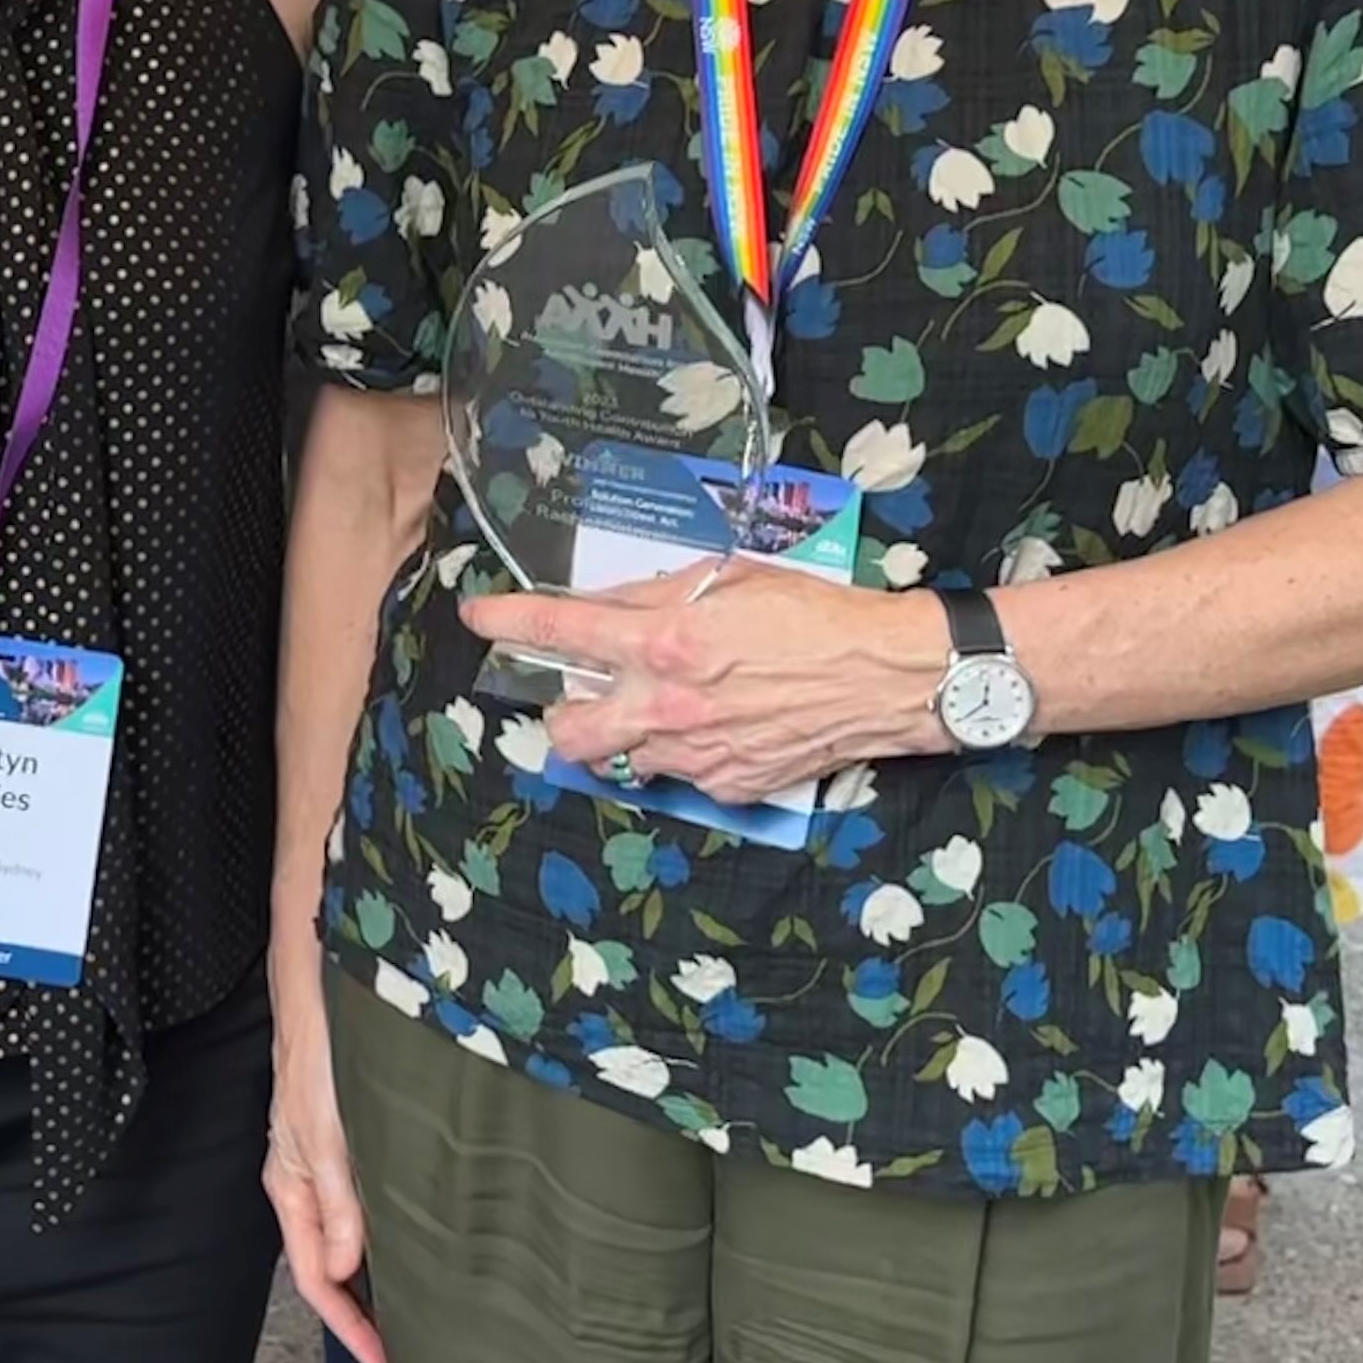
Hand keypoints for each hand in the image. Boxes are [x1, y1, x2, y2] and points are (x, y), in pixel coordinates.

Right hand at [261, 949, 385, 1362]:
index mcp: (292, 1192)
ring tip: (426, 1310)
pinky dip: (391, 1237)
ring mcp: (328, 1168)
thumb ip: (339, 1200)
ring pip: (354, 1241)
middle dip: (367, 1314)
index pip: (317, 1281)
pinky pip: (369, 1209)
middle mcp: (309, 1188)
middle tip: (416, 1351)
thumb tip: (348, 1270)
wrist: (322, 998)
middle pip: (334, 1269)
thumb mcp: (328, 1135)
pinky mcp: (351, 1147)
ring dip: (383, 1278)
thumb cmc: (317, 1062)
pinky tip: (423, 1242)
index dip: (351, 1328)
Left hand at [463, 565, 957, 808]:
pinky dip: (680, 752)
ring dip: (621, 736)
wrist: (883, 676)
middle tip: (582, 691)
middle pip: (568, 730)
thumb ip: (658, 593)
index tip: (479, 618)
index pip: (562, 629)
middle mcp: (667, 702)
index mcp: (664, 638)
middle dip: (562, 712)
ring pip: (619, 761)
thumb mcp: (728, 578)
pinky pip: (678, 775)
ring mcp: (695, 752)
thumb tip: (605, 602)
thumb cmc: (812, 613)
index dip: (508, 622)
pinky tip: (713, 726)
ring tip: (655, 708)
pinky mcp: (727, 783)